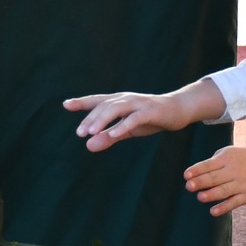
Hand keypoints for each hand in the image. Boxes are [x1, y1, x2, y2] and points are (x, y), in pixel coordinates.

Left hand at [64, 80, 224, 152]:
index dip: (82, 102)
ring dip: (102, 120)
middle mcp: (126, 99)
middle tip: (80, 133)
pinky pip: (134, 118)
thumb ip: (108, 137)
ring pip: (116, 108)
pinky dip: (123, 125)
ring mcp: (138, 104)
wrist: (178, 111)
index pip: (97, 100)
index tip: (66, 105)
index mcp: (119, 102)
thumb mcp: (127, 130)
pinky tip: (113, 134)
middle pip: (104, 106)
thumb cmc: (150, 118)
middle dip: (91, 118)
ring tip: (90, 133)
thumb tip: (88, 146)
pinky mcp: (150, 111)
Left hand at [184, 143, 245, 216]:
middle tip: (188, 187)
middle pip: (215, 178)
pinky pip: (234, 202)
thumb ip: (212, 163)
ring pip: (224, 191)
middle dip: (201, 182)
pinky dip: (224, 207)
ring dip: (211, 195)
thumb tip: (194, 176)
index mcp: (226, 159)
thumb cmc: (239, 158)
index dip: (197, 170)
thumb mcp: (227, 153)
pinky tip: (213, 211)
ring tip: (200, 197)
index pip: (209, 165)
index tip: (186, 175)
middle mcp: (233, 171)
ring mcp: (241, 184)